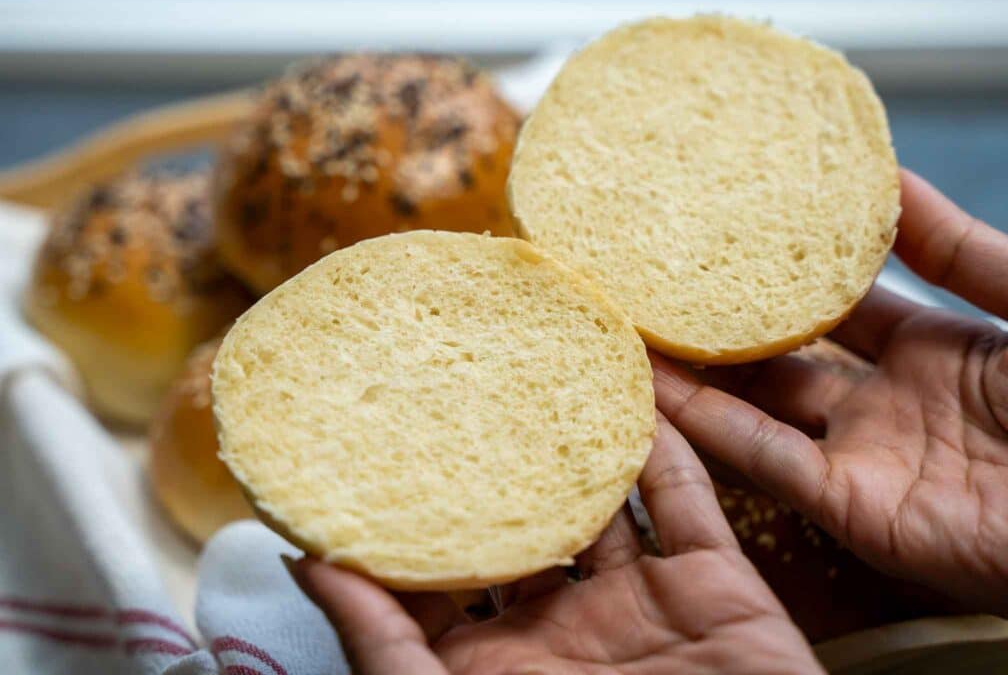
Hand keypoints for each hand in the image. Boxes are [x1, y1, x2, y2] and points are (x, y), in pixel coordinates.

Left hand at [290, 414, 821, 673]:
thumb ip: (385, 646)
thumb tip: (304, 562)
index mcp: (498, 658)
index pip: (445, 571)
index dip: (416, 514)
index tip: (382, 444)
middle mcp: (565, 622)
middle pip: (527, 523)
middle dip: (501, 464)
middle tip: (466, 383)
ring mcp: (640, 601)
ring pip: (608, 500)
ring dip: (585, 442)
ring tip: (551, 371)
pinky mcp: (713, 585)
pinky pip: (688, 499)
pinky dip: (668, 445)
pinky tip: (638, 390)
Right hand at [651, 169, 1007, 613]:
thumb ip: (960, 246)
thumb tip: (891, 173)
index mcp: (932, 350)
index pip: (832, 306)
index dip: (776, 276)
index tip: (718, 235)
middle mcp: (885, 404)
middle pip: (779, 359)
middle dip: (715, 326)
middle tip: (650, 283)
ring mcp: (864, 458)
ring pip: (755, 410)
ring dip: (691, 377)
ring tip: (625, 329)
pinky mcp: (853, 510)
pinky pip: (766, 463)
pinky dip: (707, 429)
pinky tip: (653, 390)